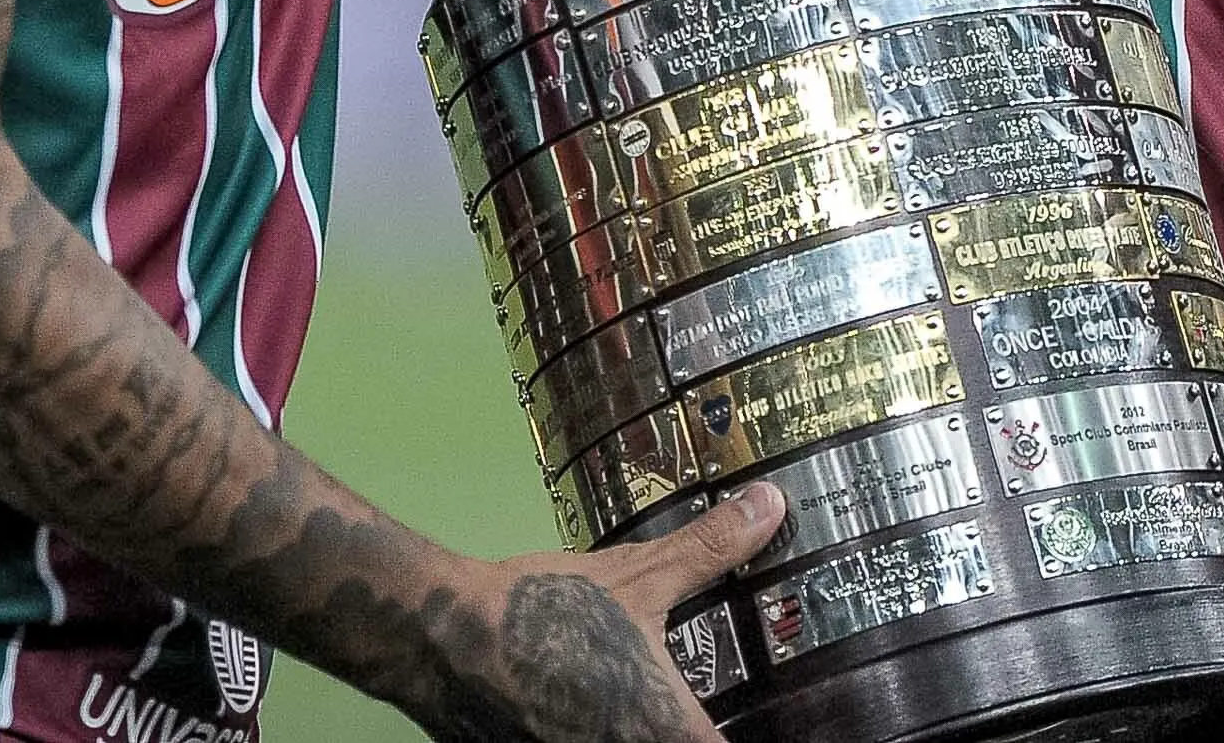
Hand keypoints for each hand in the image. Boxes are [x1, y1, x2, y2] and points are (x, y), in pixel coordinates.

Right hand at [417, 483, 782, 742]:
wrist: (441, 635)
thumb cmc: (543, 609)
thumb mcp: (635, 578)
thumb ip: (710, 551)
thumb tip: (770, 504)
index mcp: (665, 731)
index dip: (770, 736)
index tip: (782, 718)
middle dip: (694, 731)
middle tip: (717, 704)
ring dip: (647, 732)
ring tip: (649, 707)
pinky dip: (598, 736)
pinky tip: (596, 709)